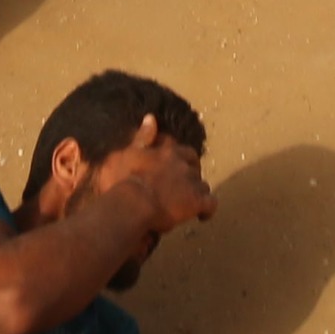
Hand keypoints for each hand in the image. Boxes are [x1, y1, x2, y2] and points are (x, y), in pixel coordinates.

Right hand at [114, 115, 216, 231]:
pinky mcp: (197, 200)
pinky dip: (207, 210)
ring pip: (202, 184)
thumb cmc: (124, 180)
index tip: (170, 168)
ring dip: (195, 192)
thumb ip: (143, 136)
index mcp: (167, 150)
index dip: (177, 159)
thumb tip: (151, 117)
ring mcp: (192, 181)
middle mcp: (182, 162)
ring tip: (187, 202)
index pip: (179, 149)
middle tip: (181, 186)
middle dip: (190, 173)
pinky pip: (210, 204)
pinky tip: (201, 216)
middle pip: (193, 165)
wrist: (132, 204)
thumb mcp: (129, 152)